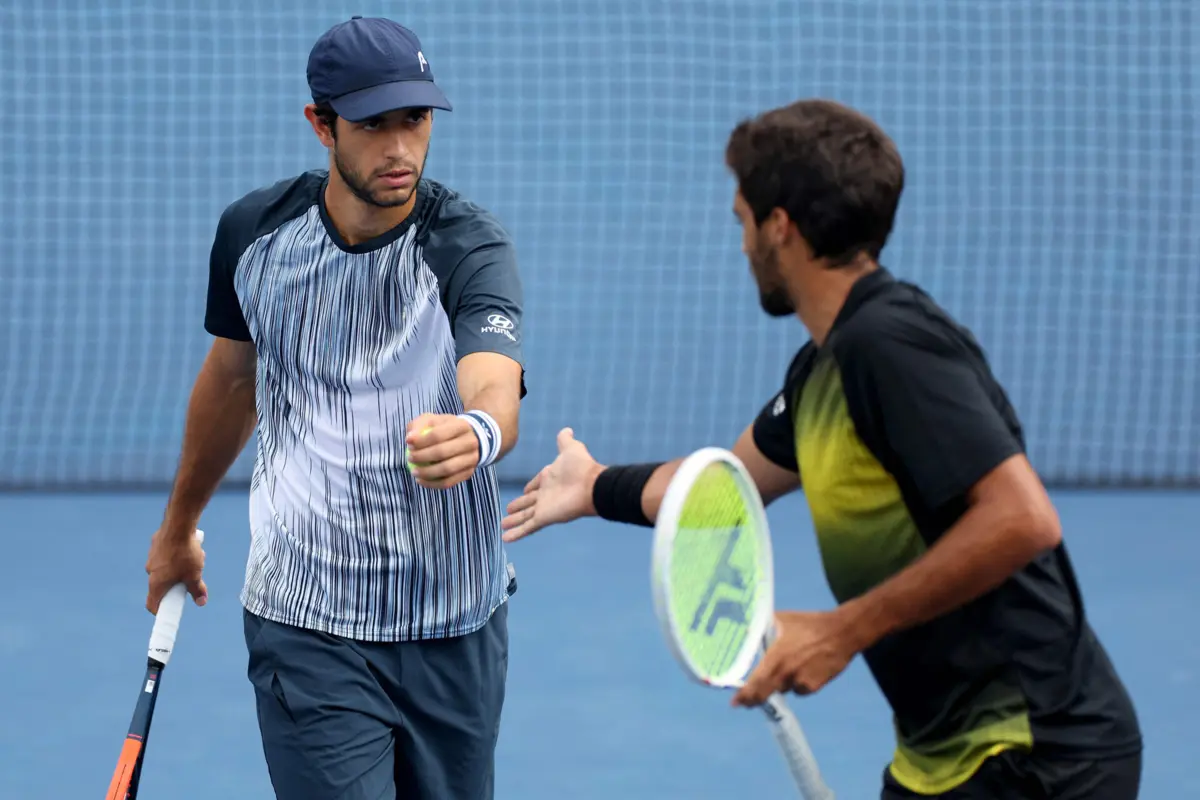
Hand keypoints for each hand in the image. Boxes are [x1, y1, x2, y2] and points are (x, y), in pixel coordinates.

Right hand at [145, 527, 206, 613]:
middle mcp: (150, 571)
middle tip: (191, 580)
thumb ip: (196, 589)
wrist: (178, 525)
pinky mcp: (156, 545)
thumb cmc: (185, 553)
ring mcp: (152, 557)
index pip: (152, 604)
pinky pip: (166, 555)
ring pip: (166, 568)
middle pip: (162, 585)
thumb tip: (201, 602)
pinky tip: (189, 547)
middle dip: (177, 584)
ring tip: (194, 560)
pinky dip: (176, 555)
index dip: (161, 610)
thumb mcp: (194, 574)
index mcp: (156, 583)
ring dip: (179, 568)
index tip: (171, 611)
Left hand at [406, 413, 480, 489]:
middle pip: (442, 452)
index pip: (438, 435)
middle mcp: (470, 442)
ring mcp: (472, 459)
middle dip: (422, 457)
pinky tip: (421, 480)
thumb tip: (410, 439)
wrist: (467, 438)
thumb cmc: (444, 428)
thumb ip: (419, 425)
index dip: (421, 441)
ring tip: (413, 472)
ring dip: (427, 473)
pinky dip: (433, 484)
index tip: (408, 444)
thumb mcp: (432, 420)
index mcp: (461, 426)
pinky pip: (449, 482)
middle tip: (409, 458)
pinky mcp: (469, 473)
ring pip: (447, 469)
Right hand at [501, 428, 603, 542]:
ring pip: (525, 516)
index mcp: (550, 478)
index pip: (536, 485)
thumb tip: (567, 429)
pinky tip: (505, 539)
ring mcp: (545, 508)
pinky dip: (516, 533)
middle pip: (528, 503)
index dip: (530, 488)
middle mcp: (546, 494)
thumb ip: (565, 440)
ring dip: (514, 522)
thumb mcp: (571, 448)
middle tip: (507, 512)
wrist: (591, 485)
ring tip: (502, 526)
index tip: (524, 492)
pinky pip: (527, 527)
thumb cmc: (582, 467)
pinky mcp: (544, 518)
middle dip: (518, 507)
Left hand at [731, 609, 859, 706]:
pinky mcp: (815, 686)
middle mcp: (787, 673)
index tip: (735, 702)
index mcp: (776, 657)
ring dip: (781, 682)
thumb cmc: (809, 624)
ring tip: (792, 663)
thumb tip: (745, 631)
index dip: (744, 695)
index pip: (755, 682)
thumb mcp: (781, 620)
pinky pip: (800, 689)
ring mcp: (802, 682)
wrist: (841, 632)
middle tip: (746, 701)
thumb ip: (763, 629)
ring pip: (784, 688)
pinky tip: (806, 667)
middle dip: (754, 699)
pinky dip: (798, 682)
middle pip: (766, 693)